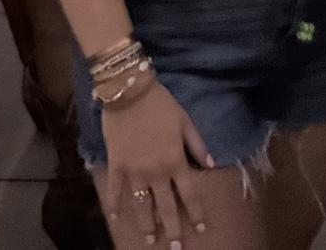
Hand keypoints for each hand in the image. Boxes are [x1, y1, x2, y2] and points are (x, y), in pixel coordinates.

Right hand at [102, 80, 212, 245]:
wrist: (129, 91)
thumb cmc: (161, 104)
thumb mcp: (185, 121)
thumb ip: (197, 145)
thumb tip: (210, 165)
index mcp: (175, 160)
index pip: (189, 193)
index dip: (195, 212)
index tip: (200, 229)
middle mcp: (156, 172)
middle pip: (166, 206)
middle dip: (172, 229)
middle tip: (176, 248)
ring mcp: (135, 171)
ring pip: (142, 205)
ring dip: (147, 224)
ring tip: (150, 239)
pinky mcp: (116, 166)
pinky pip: (115, 190)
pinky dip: (114, 204)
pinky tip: (115, 217)